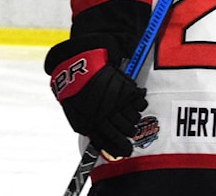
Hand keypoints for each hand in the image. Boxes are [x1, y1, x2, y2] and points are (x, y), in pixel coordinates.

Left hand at [45, 35, 147, 158]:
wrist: (79, 63)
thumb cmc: (75, 88)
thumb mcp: (75, 113)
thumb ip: (87, 128)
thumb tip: (98, 142)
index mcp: (93, 121)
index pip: (111, 140)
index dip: (119, 148)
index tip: (124, 151)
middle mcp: (107, 113)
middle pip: (126, 131)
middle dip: (128, 134)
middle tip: (128, 132)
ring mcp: (118, 101)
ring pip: (134, 119)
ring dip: (133, 119)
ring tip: (128, 115)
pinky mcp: (126, 89)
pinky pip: (140, 104)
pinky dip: (139, 105)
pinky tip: (133, 103)